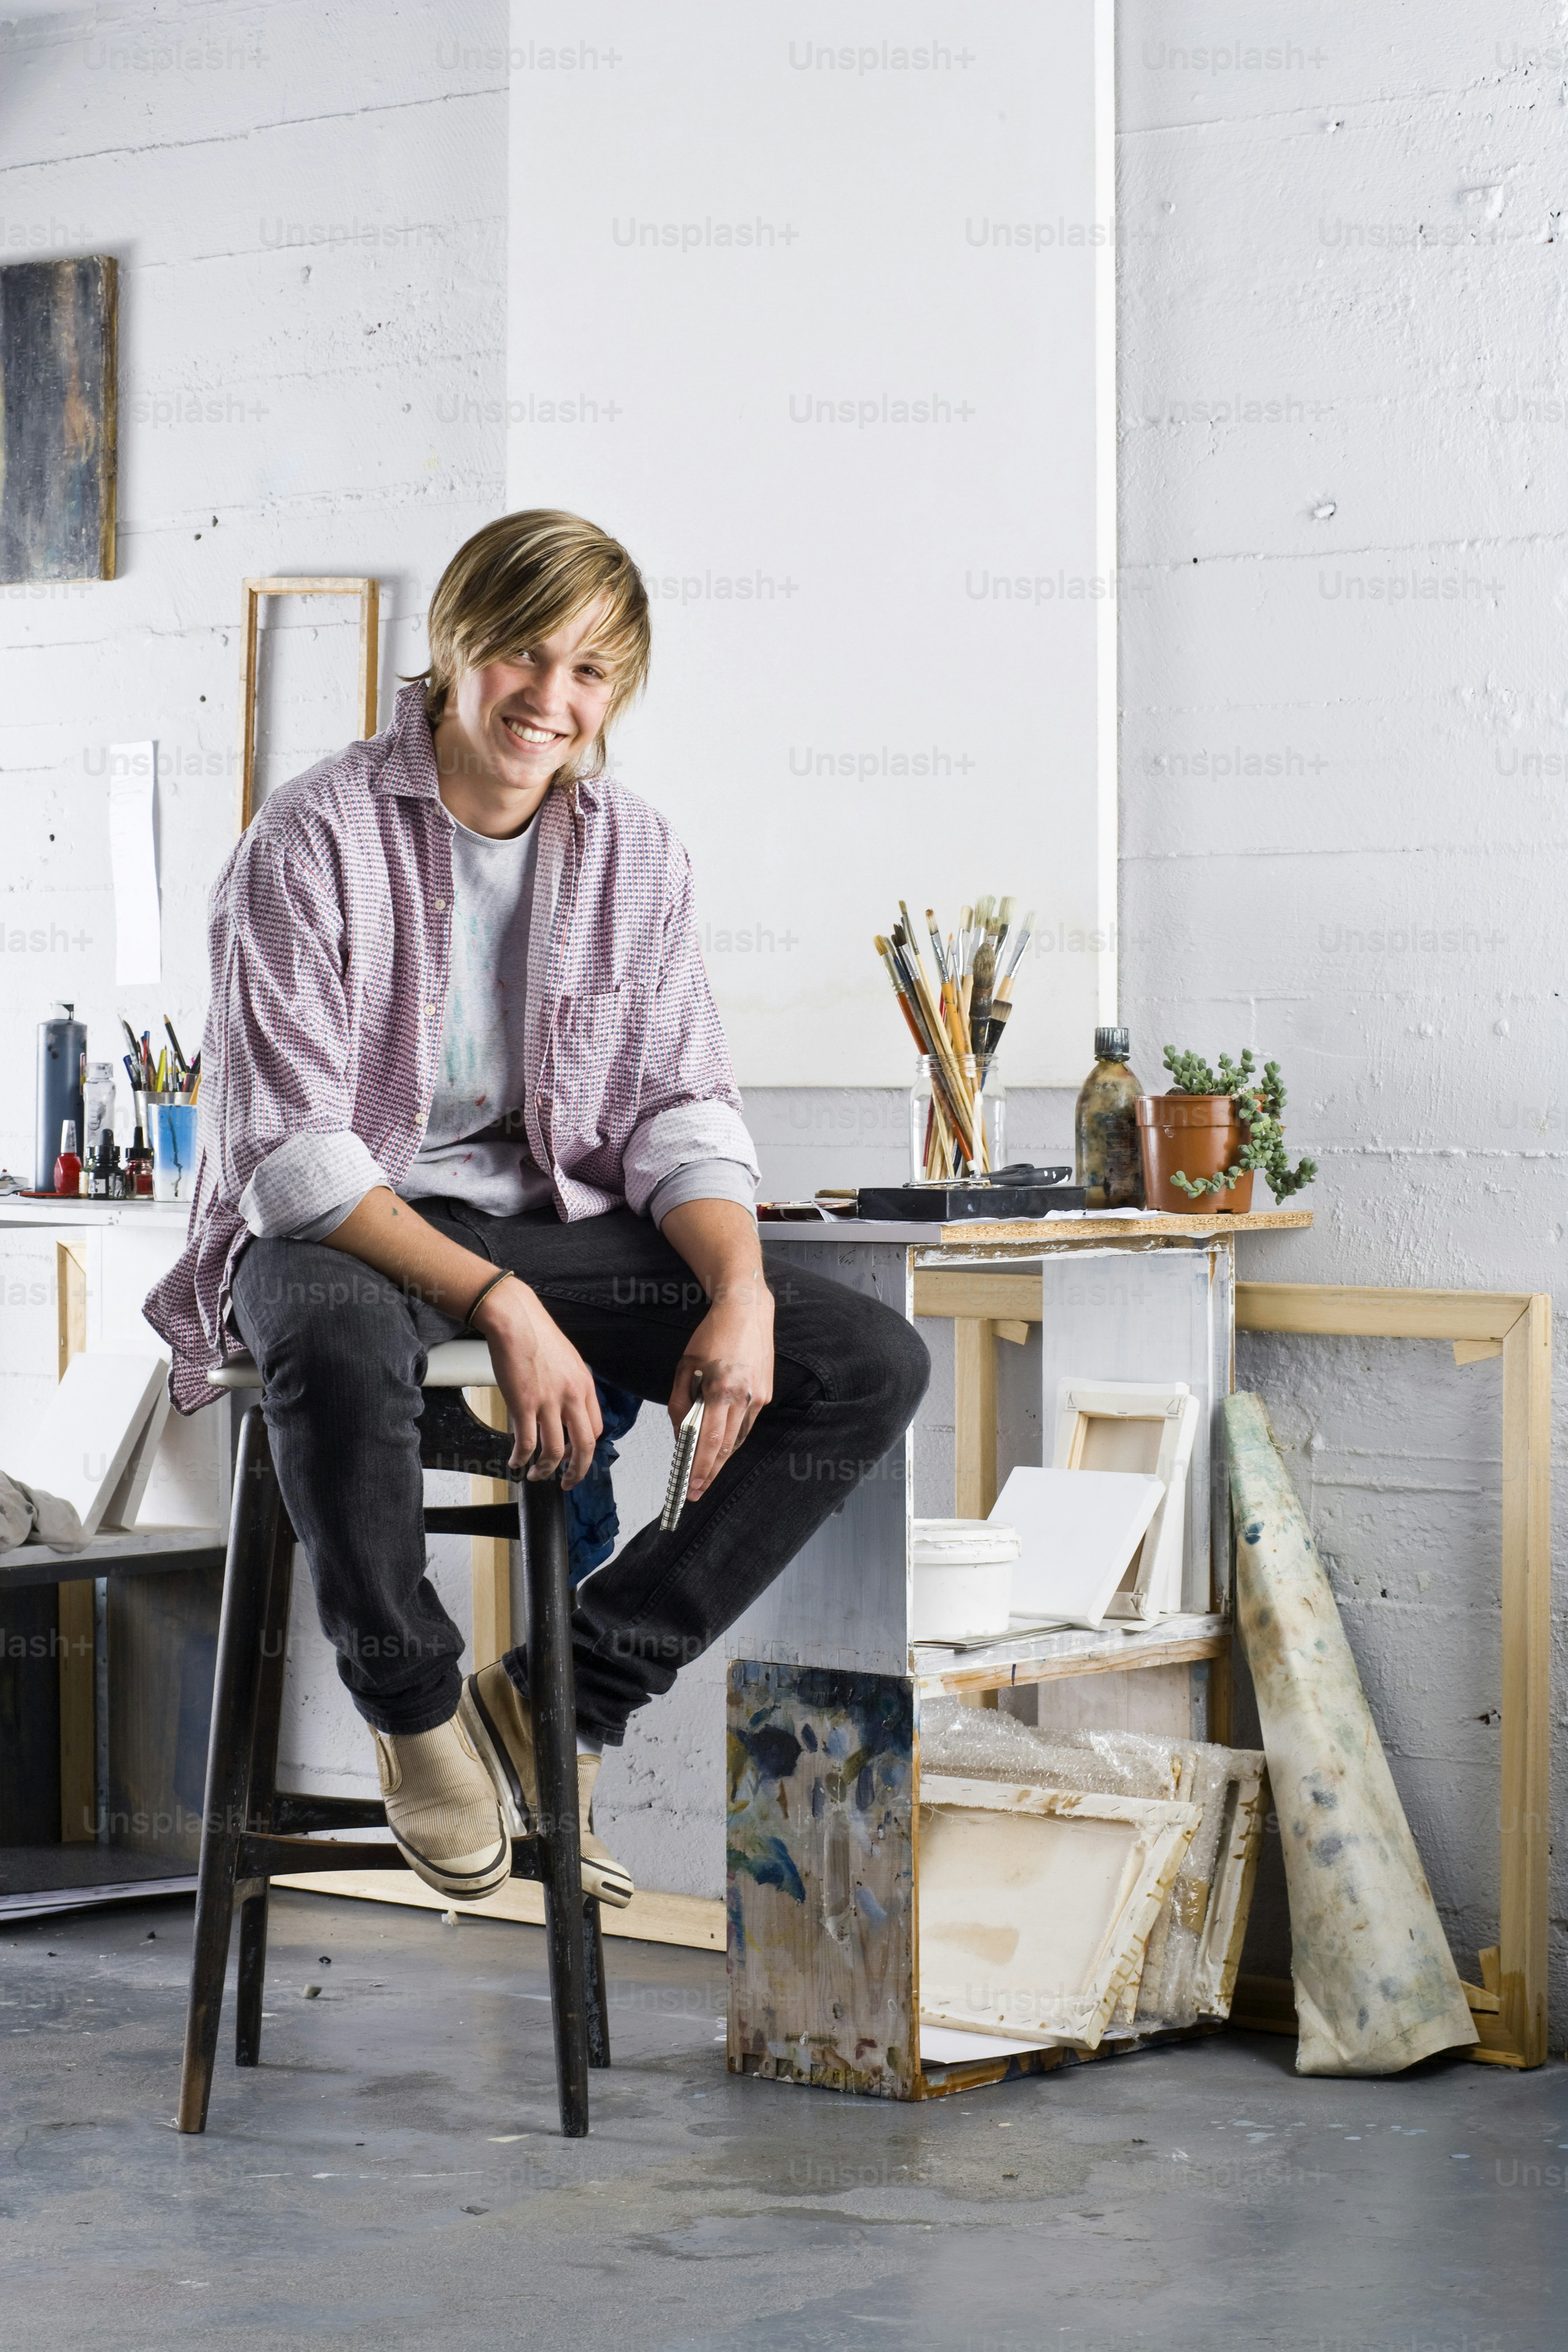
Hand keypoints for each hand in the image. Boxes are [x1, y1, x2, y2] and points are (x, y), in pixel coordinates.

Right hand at [471, 1275, 602, 1486]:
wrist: (515, 1319)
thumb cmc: (536, 1335)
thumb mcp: (567, 1361)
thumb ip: (569, 1387)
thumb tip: (562, 1411)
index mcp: (584, 1386)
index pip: (595, 1428)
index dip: (586, 1449)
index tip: (577, 1458)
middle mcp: (571, 1396)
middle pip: (584, 1446)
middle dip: (577, 1471)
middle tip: (567, 1482)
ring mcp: (548, 1401)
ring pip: (554, 1451)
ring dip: (545, 1469)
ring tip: (536, 1475)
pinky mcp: (523, 1404)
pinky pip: (526, 1442)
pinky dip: (521, 1458)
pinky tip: (515, 1462)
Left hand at [669, 1279, 774, 1500]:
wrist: (746, 1310)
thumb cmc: (712, 1335)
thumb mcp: (685, 1366)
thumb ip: (680, 1402)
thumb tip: (681, 1433)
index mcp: (721, 1390)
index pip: (710, 1440)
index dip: (701, 1467)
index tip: (690, 1486)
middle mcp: (744, 1397)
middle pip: (727, 1447)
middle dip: (710, 1472)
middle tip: (696, 1491)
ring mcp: (758, 1397)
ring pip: (739, 1438)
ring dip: (722, 1458)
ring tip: (706, 1475)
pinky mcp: (765, 1393)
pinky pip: (747, 1423)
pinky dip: (733, 1437)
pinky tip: (722, 1446)